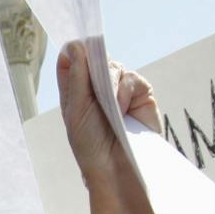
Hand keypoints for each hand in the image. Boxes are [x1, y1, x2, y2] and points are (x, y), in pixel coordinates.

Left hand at [56, 41, 157, 213]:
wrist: (116, 169)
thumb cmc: (90, 146)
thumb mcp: (76, 110)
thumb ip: (76, 77)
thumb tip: (75, 44)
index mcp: (76, 90)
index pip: (72, 58)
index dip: (74, 50)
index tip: (75, 47)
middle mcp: (98, 86)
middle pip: (96, 58)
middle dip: (94, 69)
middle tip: (92, 87)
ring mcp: (120, 89)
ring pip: (114, 67)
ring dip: (110, 85)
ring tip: (110, 109)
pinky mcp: (141, 94)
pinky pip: (132, 78)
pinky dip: (125, 91)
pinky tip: (122, 110)